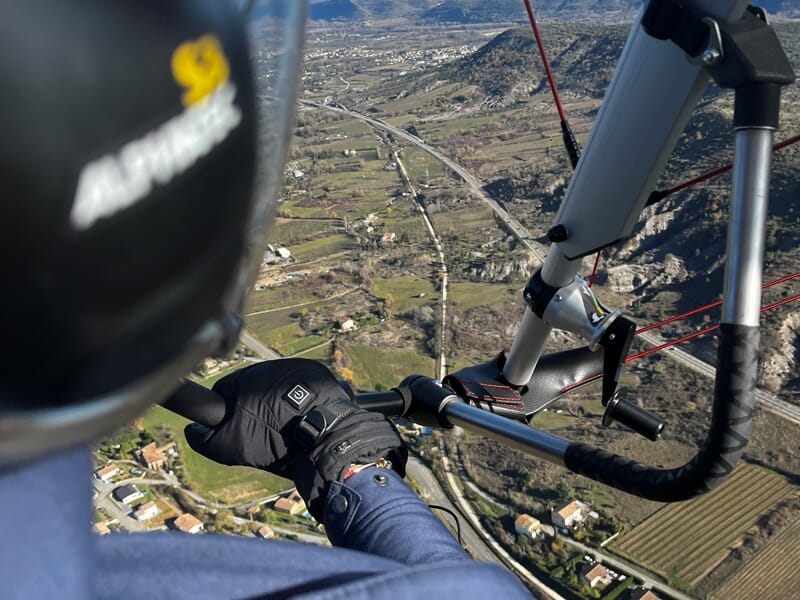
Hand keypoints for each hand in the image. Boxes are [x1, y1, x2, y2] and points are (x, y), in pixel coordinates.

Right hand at [185, 358, 406, 518]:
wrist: (326, 437)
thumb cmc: (277, 439)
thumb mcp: (231, 446)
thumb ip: (205, 438)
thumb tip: (193, 430)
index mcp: (247, 377)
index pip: (225, 390)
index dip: (227, 412)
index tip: (236, 429)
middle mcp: (272, 365)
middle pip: (253, 386)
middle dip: (253, 406)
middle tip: (263, 431)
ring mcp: (299, 367)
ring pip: (279, 386)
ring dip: (278, 402)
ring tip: (287, 427)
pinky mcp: (320, 375)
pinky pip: (303, 386)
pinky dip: (301, 400)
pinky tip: (304, 420)